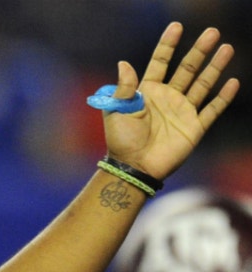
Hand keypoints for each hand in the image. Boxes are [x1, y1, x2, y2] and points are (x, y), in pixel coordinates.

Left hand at [102, 22, 238, 179]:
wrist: (133, 167)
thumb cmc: (121, 140)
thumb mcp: (117, 111)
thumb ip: (124, 88)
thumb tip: (123, 63)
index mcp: (148, 92)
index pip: (160, 62)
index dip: (168, 45)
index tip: (176, 27)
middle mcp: (168, 98)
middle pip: (187, 68)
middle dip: (199, 51)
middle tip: (212, 32)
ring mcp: (182, 111)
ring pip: (202, 84)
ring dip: (215, 67)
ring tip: (226, 48)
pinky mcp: (194, 127)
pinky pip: (212, 110)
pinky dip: (222, 97)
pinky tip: (232, 82)